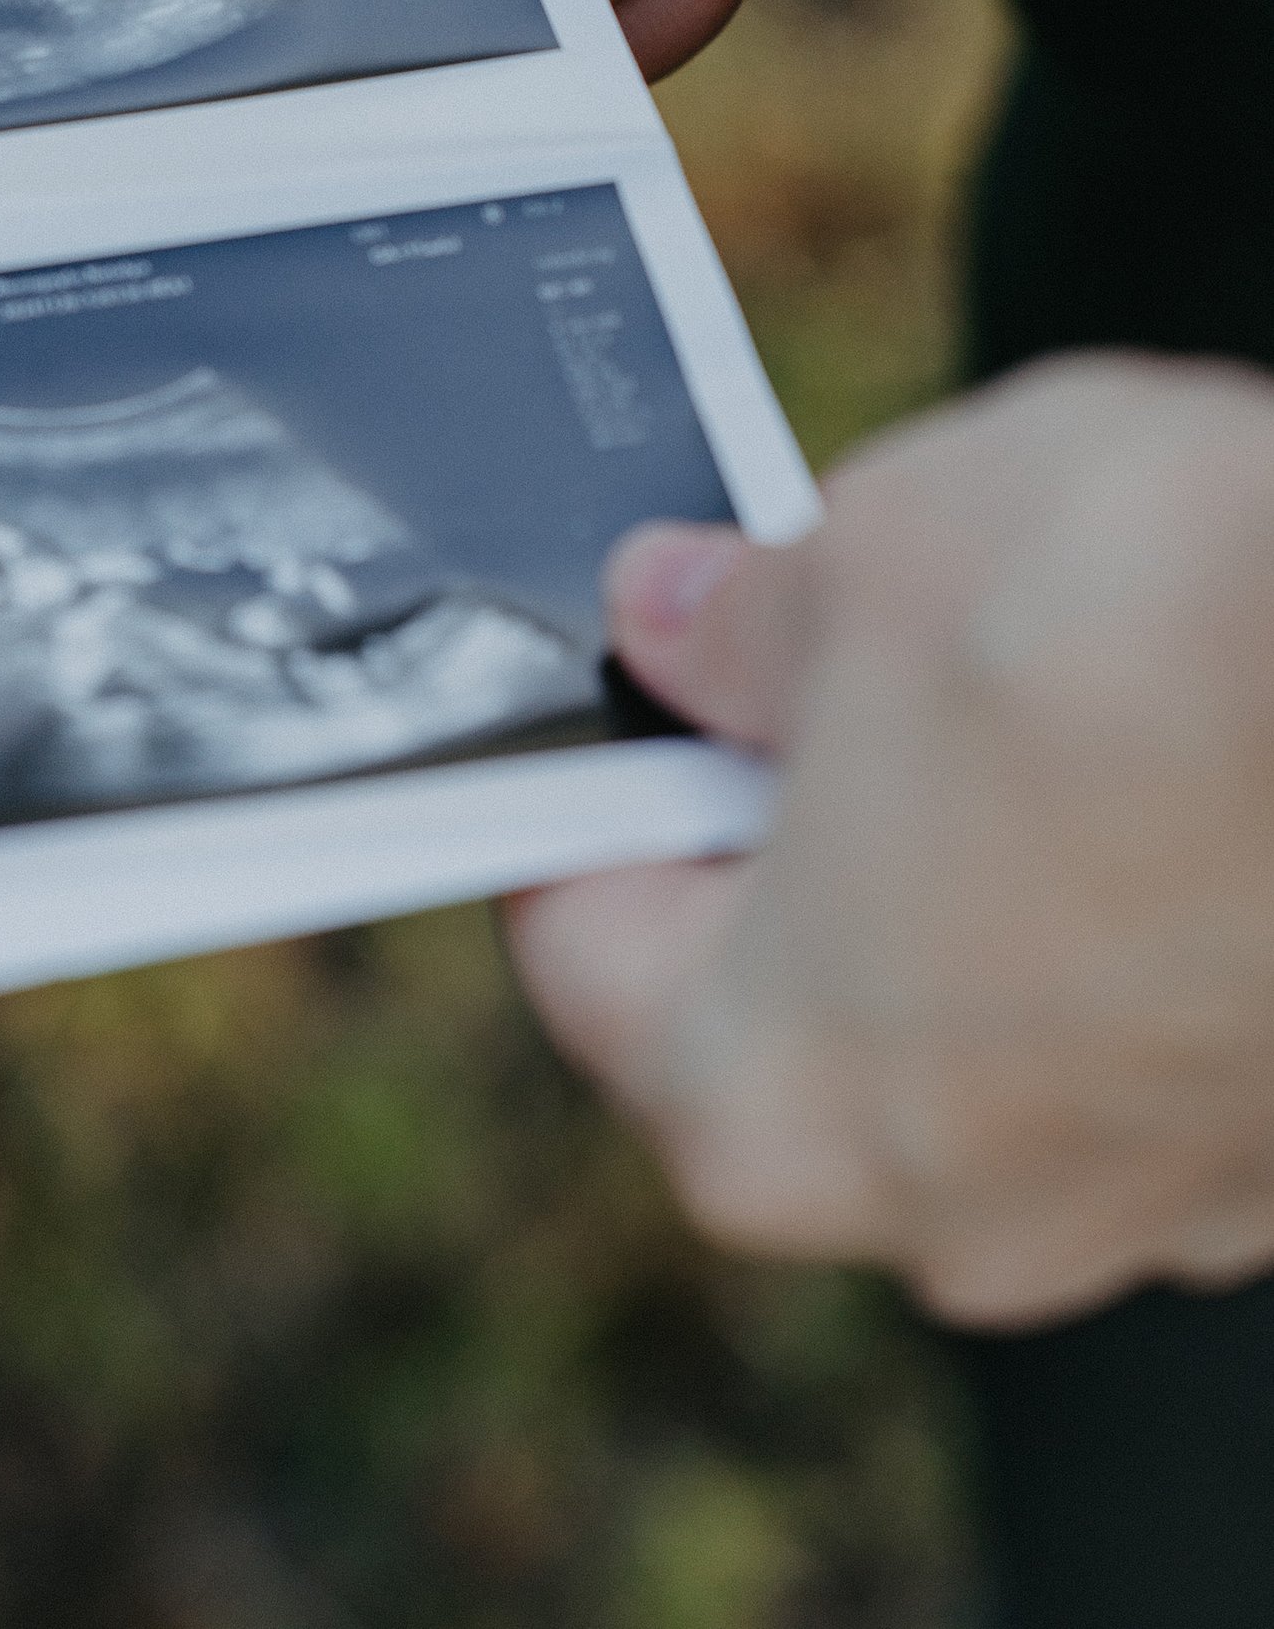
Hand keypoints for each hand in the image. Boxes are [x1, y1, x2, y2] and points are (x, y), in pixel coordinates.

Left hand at [506, 360, 1273, 1323]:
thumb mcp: (865, 552)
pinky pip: (1150, 1032)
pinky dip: (1140, 912)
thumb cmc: (1142, 623)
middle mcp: (957, 1218)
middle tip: (845, 659)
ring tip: (1044, 692)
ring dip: (982, 872)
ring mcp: (1155, 1211)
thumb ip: (735, 620)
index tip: (650, 692)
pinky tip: (1182, 766)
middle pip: (787, 1011)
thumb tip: (679, 622)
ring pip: (984, 1027)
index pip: (587, 948)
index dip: (607, 788)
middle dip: (802, 830)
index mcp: (767, 1104)